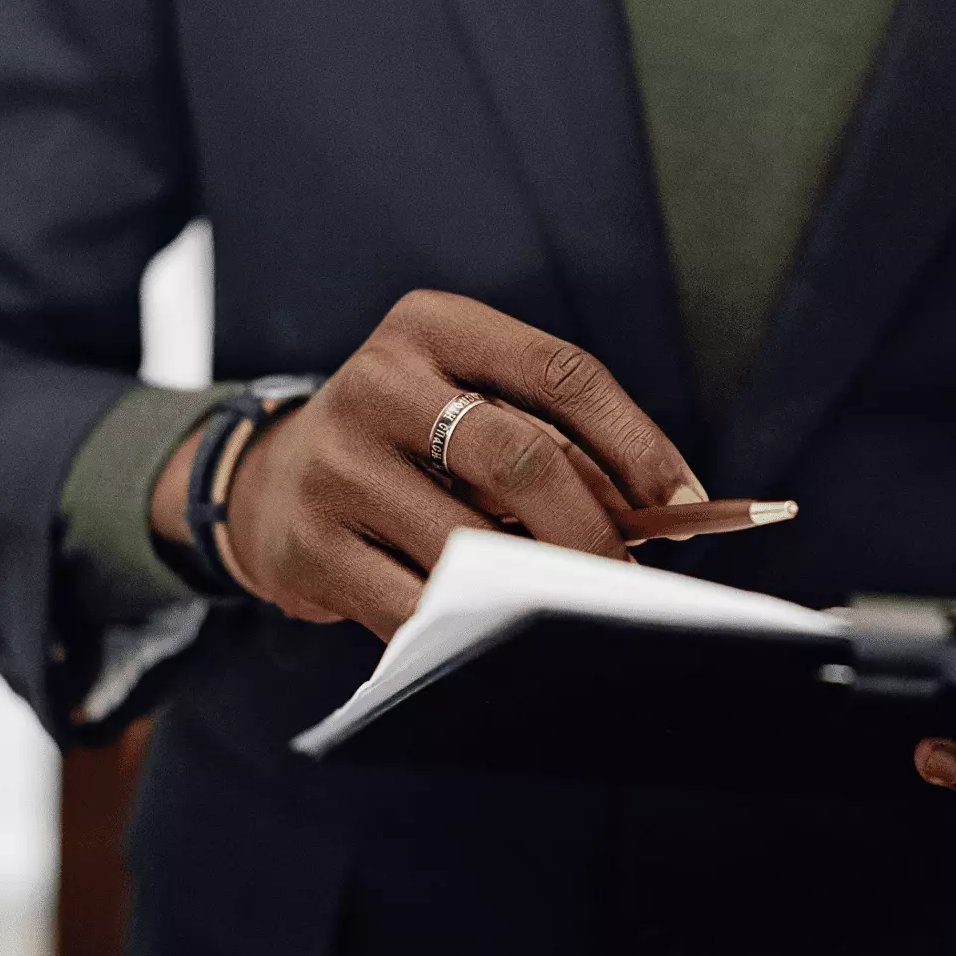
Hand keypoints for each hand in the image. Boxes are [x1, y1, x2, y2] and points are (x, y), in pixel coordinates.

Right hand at [156, 290, 704, 638]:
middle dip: (593, 529)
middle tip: (628, 577)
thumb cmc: (408, 449)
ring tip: (569, 604)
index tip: (686, 503)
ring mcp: (337, 464)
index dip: (636, 442)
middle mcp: (379, 381)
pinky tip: (497, 630)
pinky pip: (417, 604)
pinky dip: (472, 625)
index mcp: (432, 326)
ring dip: (537, 585)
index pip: (561, 372)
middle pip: (521, 457)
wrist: (268, 486)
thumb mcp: (465, 409)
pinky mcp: (310, 545)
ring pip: (472, 542)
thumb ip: (549, 441)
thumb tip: (659, 514)